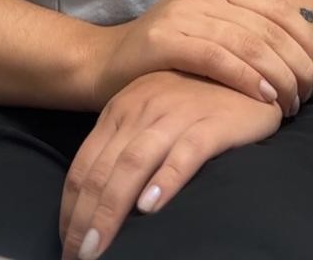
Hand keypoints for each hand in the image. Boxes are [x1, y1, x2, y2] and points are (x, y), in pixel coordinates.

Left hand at [60, 70, 282, 259]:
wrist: (246, 70)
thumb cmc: (195, 98)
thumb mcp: (150, 114)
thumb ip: (126, 145)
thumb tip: (96, 198)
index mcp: (121, 109)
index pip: (84, 163)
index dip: (70, 205)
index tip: (65, 240)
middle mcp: (142, 109)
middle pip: (103, 169)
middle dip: (85, 216)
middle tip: (76, 256)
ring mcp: (176, 114)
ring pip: (134, 163)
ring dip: (112, 209)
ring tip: (99, 245)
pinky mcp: (212, 123)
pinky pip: (185, 153)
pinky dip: (165, 179)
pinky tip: (151, 206)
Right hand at [90, 0, 312, 116]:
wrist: (107, 64)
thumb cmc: (162, 48)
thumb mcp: (203, 19)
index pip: (274, 8)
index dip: (304, 38)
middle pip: (265, 27)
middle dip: (296, 62)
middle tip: (311, 92)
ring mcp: (181, 15)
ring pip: (246, 43)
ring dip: (277, 75)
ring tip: (292, 101)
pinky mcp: (165, 40)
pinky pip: (216, 58)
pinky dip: (245, 77)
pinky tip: (263, 96)